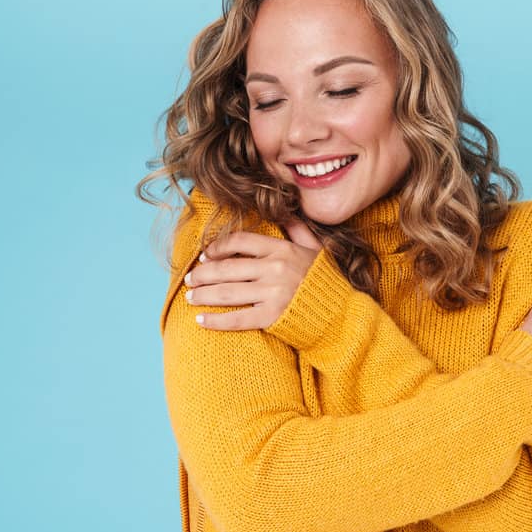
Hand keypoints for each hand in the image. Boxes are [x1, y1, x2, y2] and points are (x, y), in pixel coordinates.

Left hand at [184, 219, 322, 329]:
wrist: (342, 314)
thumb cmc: (326, 281)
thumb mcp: (315, 248)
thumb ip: (297, 229)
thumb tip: (284, 210)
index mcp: (281, 249)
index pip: (239, 242)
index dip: (217, 248)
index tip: (204, 256)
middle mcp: (274, 269)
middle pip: (226, 268)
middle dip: (202, 274)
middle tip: (189, 280)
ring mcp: (273, 293)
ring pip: (227, 292)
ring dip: (203, 295)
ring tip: (190, 297)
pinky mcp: (272, 317)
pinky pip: (238, 318)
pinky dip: (216, 321)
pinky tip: (201, 321)